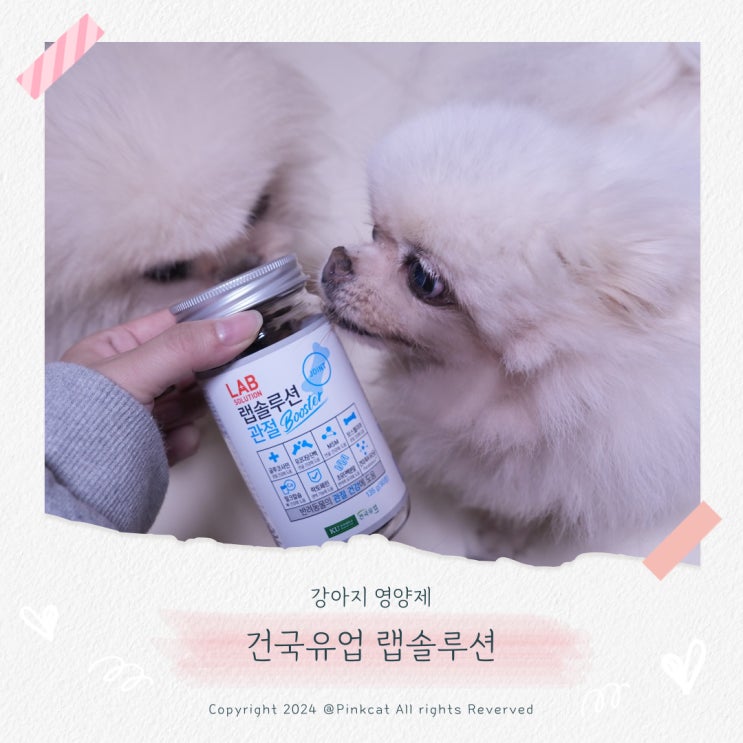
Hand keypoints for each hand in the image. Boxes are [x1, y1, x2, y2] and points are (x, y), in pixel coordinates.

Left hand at [61, 308, 262, 464]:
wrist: (69, 492)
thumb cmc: (79, 424)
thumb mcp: (137, 371)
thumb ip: (187, 346)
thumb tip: (240, 325)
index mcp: (112, 352)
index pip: (170, 326)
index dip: (205, 324)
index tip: (241, 325)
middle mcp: (126, 383)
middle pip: (185, 367)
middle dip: (209, 371)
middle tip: (238, 369)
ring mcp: (137, 417)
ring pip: (188, 403)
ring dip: (199, 407)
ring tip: (208, 407)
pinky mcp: (147, 450)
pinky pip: (181, 437)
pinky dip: (186, 438)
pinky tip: (178, 440)